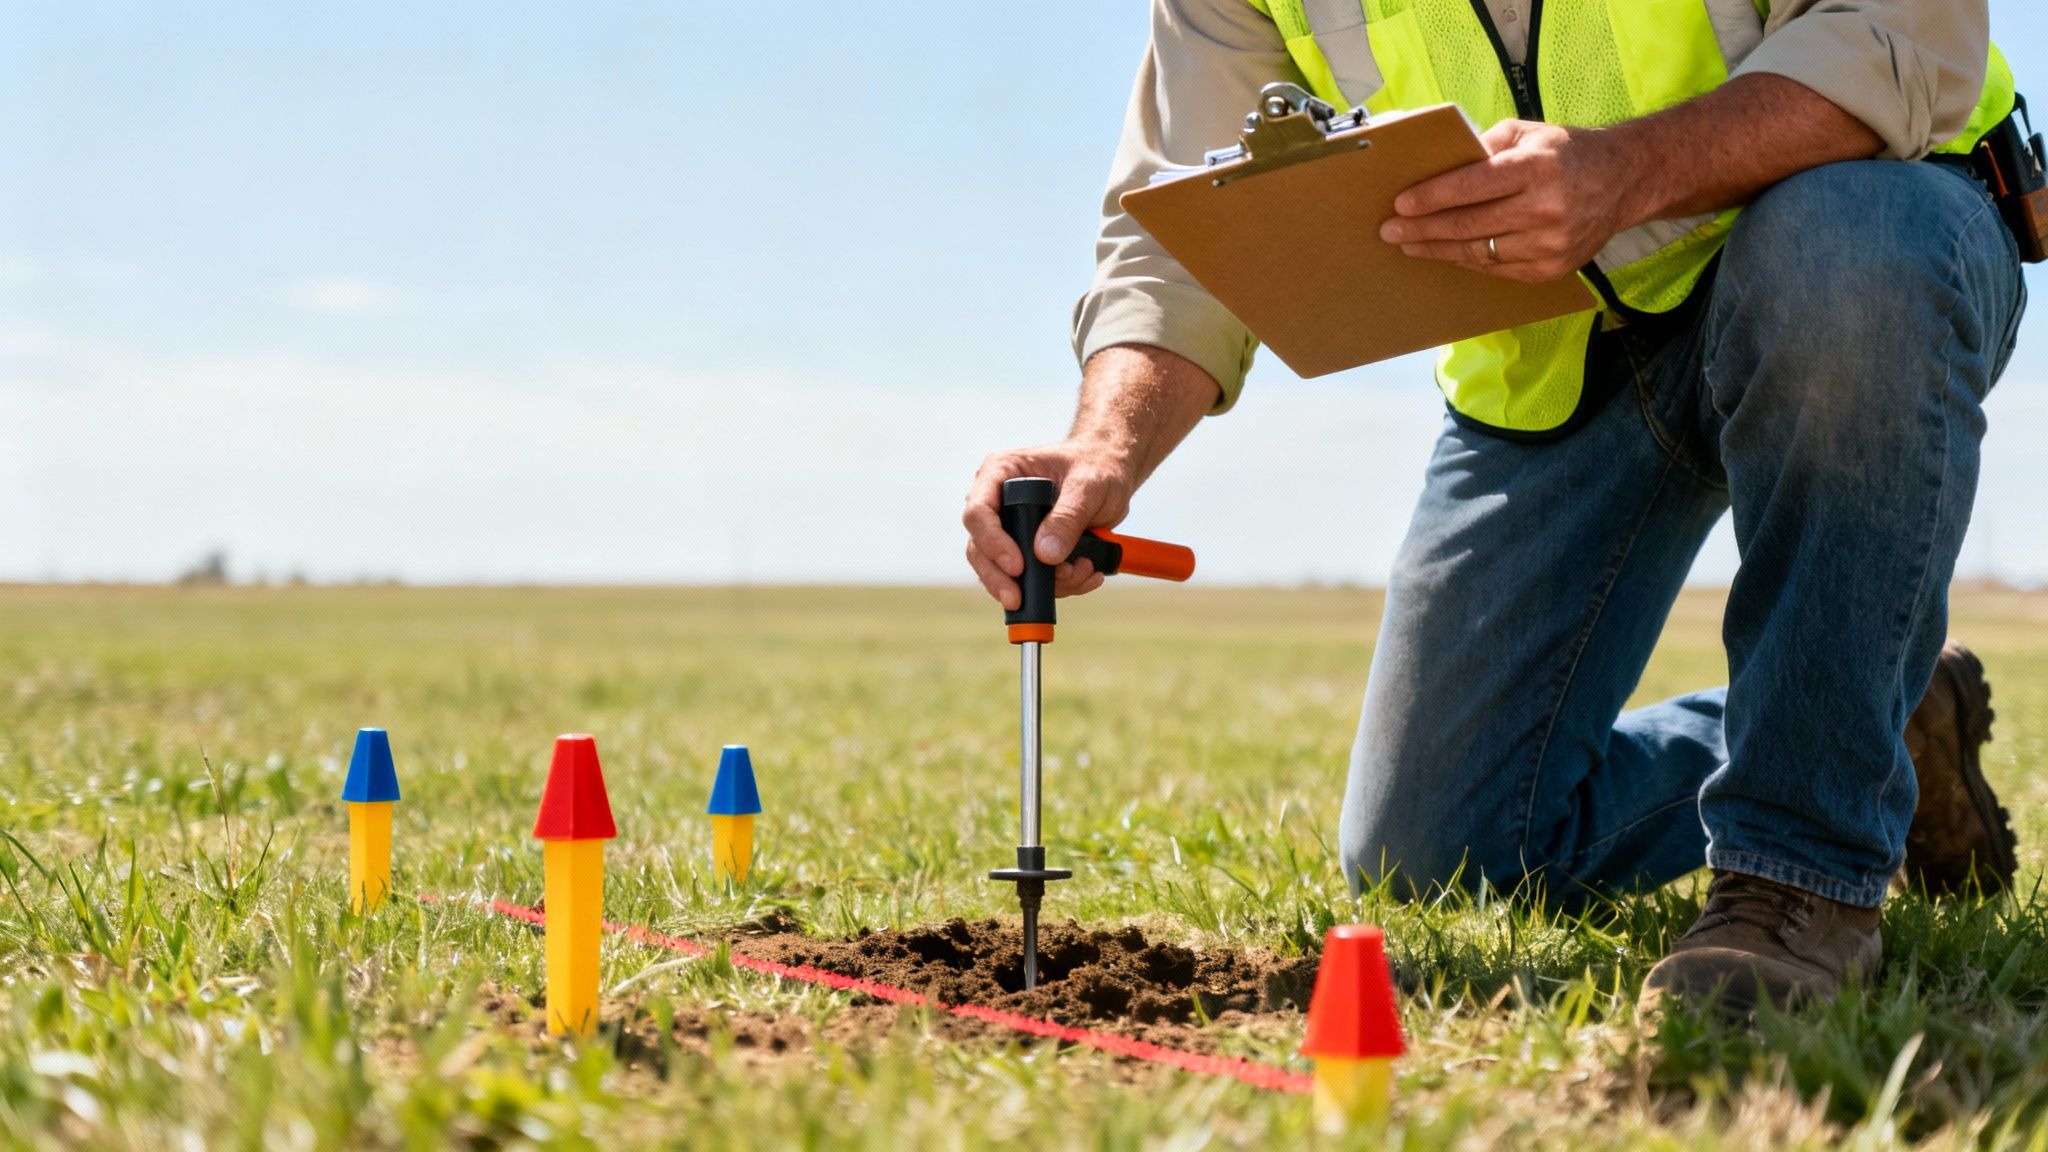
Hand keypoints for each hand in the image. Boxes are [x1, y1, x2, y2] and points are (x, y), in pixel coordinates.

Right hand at [963, 441, 1134, 608]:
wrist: (1111, 472)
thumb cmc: (1096, 465)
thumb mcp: (1089, 485)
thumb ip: (1068, 517)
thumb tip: (1045, 555)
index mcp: (1000, 473)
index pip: (979, 512)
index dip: (992, 543)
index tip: (1017, 566)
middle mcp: (997, 502)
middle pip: (979, 549)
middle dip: (1002, 579)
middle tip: (1019, 599)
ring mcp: (1010, 529)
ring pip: (1001, 571)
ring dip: (1041, 585)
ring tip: (1082, 572)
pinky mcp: (1027, 550)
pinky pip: (1030, 579)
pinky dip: (1058, 586)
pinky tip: (1085, 575)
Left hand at [1379, 119, 1637, 282]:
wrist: (1623, 181)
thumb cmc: (1565, 153)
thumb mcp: (1527, 133)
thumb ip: (1483, 147)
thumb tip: (1437, 166)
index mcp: (1537, 168)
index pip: (1471, 186)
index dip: (1432, 197)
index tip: (1400, 204)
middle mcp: (1545, 209)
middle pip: (1469, 225)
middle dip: (1422, 229)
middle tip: (1390, 231)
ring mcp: (1550, 244)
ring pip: (1479, 253)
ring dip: (1438, 250)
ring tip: (1409, 244)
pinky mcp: (1552, 269)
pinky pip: (1497, 270)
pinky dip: (1468, 261)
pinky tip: (1446, 253)